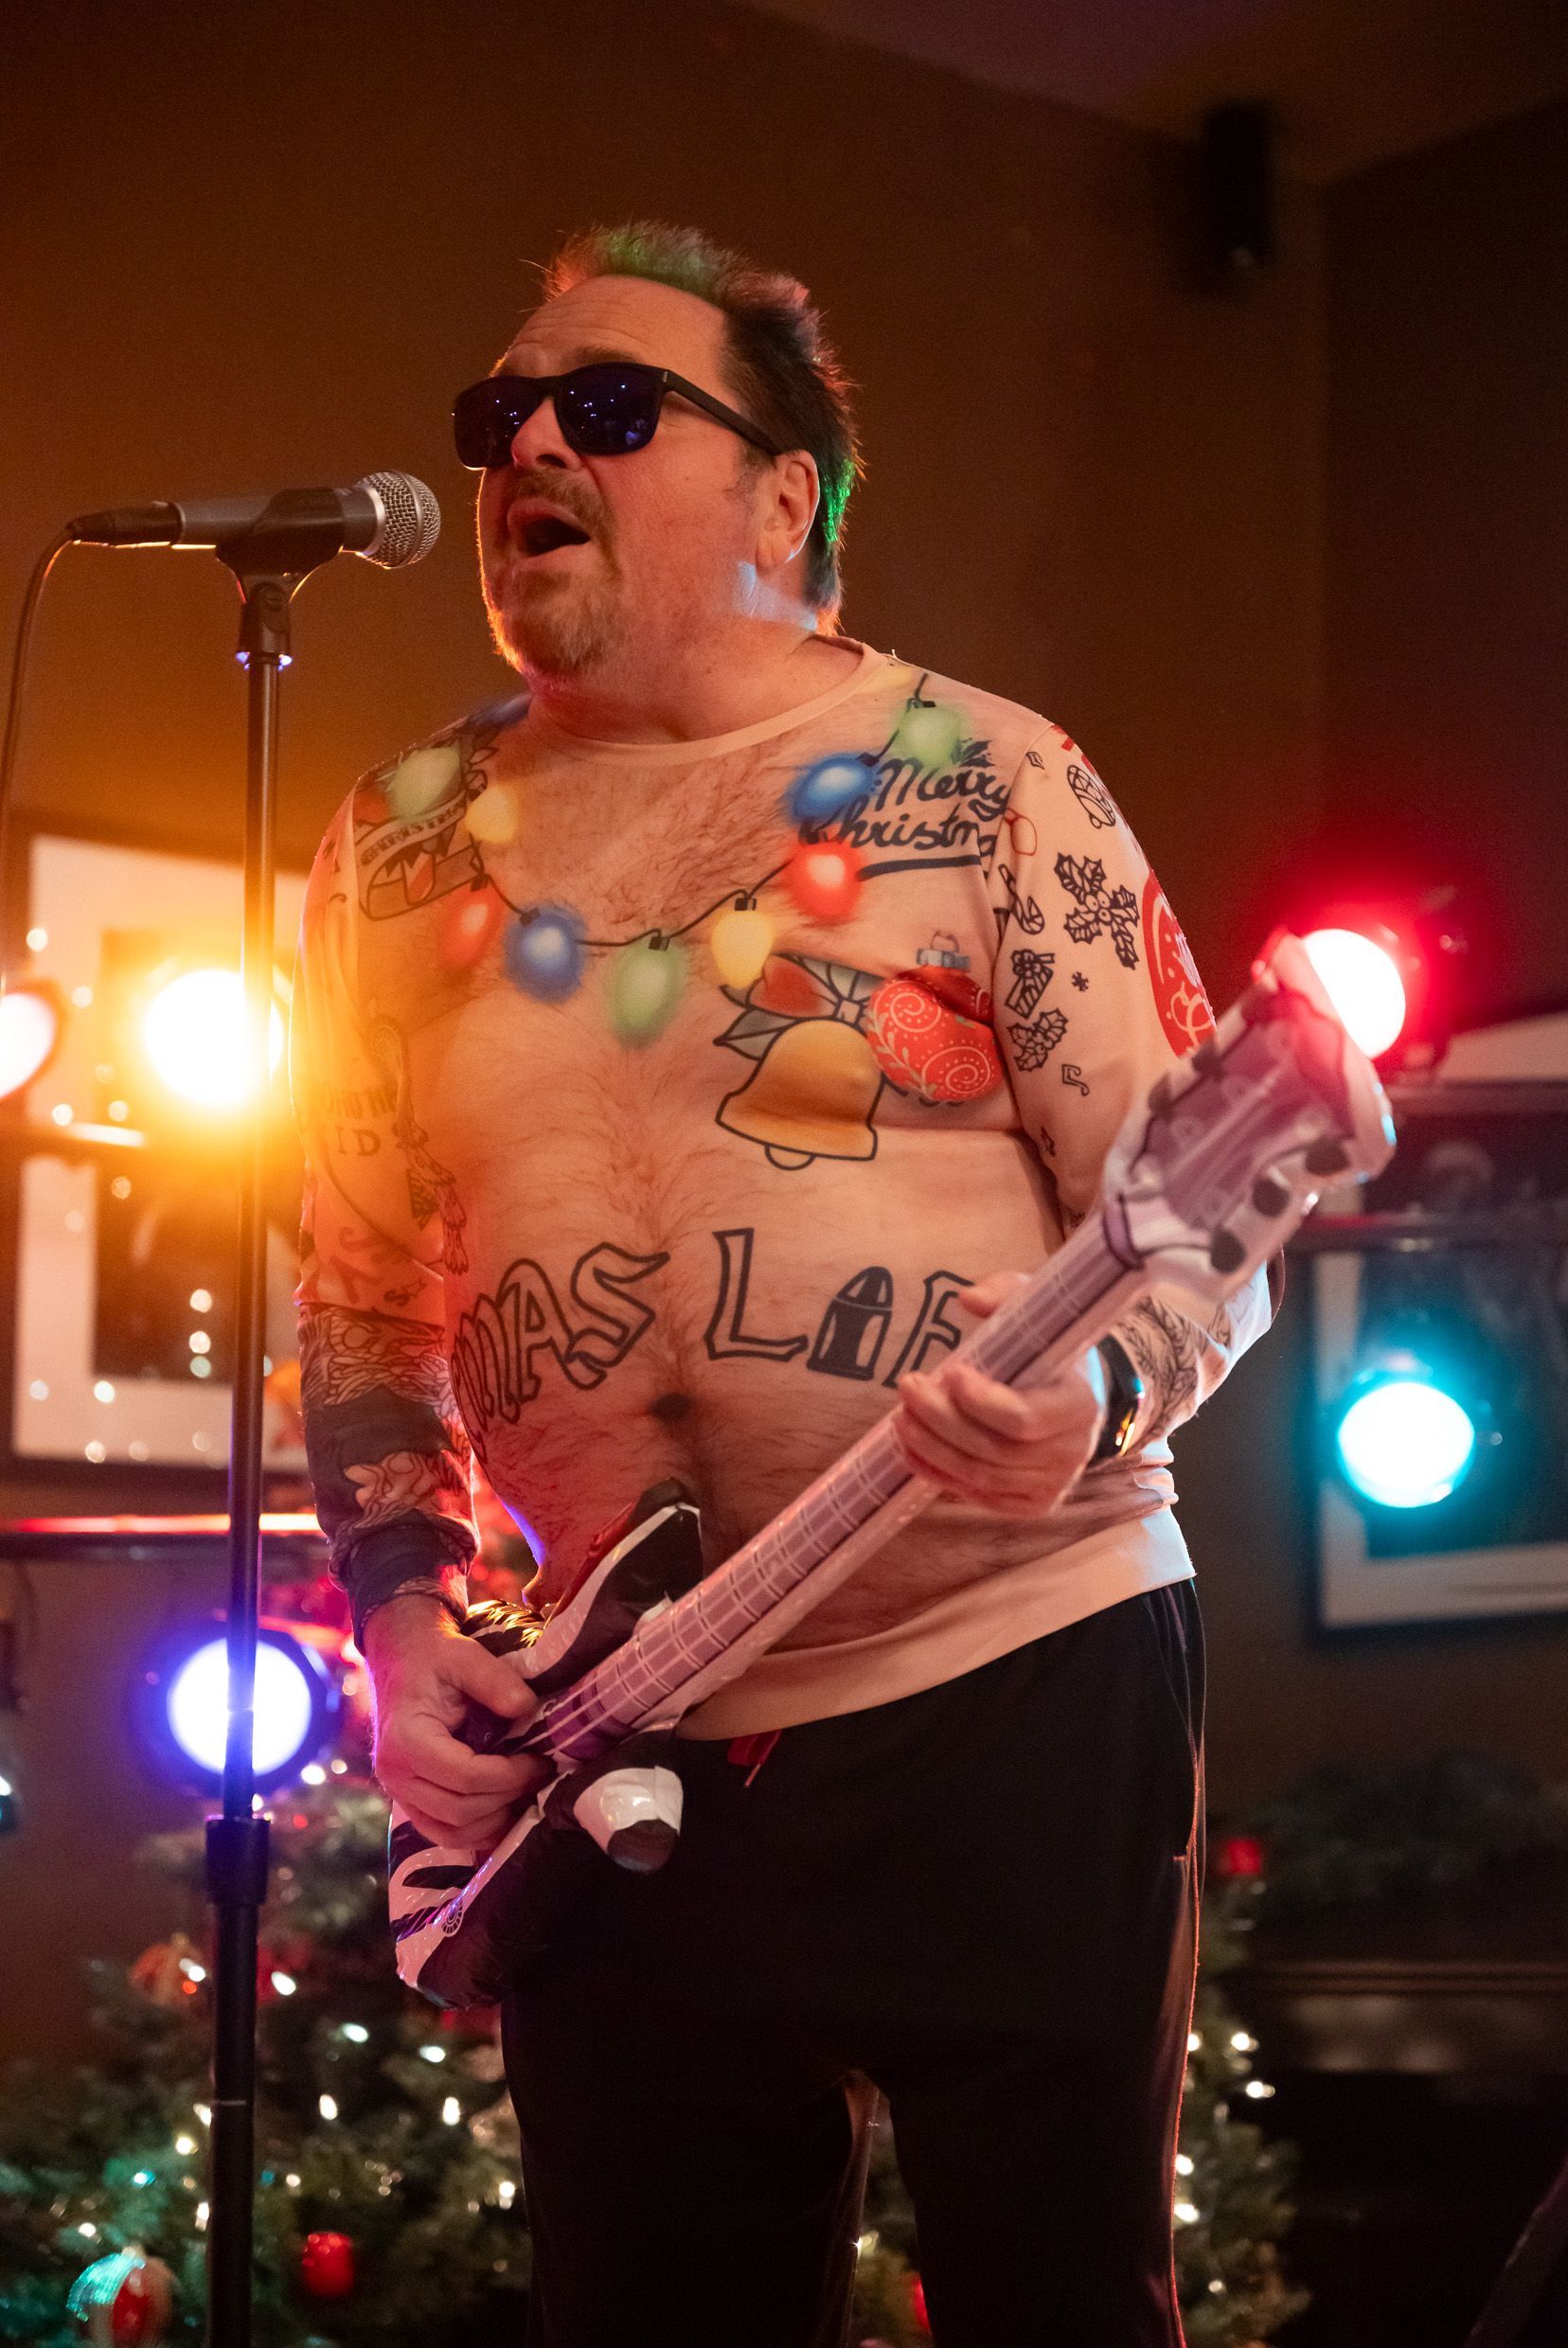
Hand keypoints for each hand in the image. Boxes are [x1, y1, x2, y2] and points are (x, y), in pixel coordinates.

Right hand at [362, 1595, 552, 1848]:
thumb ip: (496, 1680)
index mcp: (406, 1740)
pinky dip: (476, 1830)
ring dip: (494, 1821)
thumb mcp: (466, 1656)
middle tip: (540, 1774)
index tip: (539, 1760)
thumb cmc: (434, 1658)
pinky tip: (504, 1809)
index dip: (510, 1775)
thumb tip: (528, 1709)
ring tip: (524, 1792)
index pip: (465, 1777)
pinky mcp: (408, 1800)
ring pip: (451, 1833)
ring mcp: (397, 1792)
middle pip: (459, 1811)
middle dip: (507, 1797)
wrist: (401, 1660)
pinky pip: (442, 1833)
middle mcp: (395, 1774)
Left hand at [894, 1272, 1106, 1517]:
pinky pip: (978, 1497)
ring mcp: (1052, 1484)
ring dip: (932, 1448)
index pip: (1024, 1418)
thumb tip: (967, 1298)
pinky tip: (910, 1450)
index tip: (949, 1373)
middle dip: (940, 1420)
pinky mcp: (1031, 1504)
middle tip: (908, 1387)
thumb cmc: (1049, 1347)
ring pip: (980, 1476)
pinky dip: (939, 1475)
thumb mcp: (1034, 1309)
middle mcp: (1072, 1452)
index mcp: (1079, 1404)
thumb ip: (1004, 1295)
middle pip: (994, 1449)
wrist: (1078, 1394)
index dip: (981, 1402)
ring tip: (900, 1417)